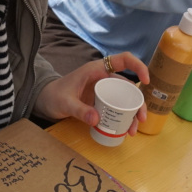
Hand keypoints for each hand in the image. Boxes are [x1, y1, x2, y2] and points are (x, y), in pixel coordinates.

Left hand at [33, 52, 150, 134]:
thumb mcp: (65, 103)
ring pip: (124, 100)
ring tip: (132, 131)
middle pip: (128, 86)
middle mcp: (103, 78)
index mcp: (97, 69)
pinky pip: (116, 108)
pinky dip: (122, 119)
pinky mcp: (100, 102)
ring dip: (131, 114)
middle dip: (137, 103)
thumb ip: (80, 110)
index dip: (138, 66)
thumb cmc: (53, 96)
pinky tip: (124, 130)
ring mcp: (103, 91)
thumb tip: (97, 120)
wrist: (44, 101)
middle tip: (141, 120)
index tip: (146, 80)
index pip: (123, 60)